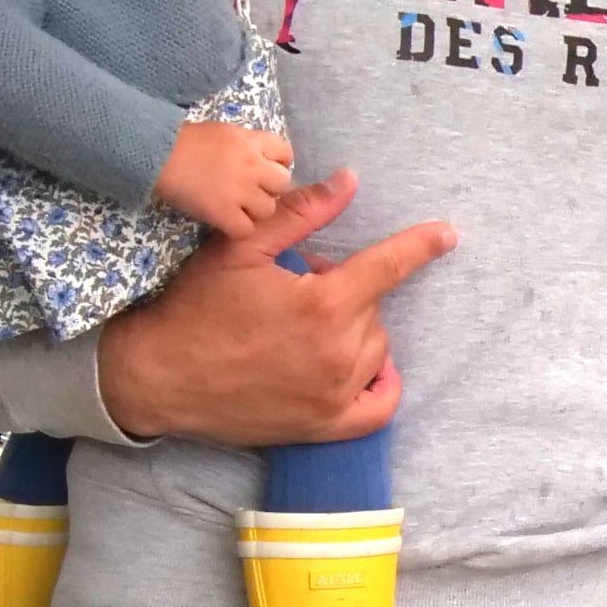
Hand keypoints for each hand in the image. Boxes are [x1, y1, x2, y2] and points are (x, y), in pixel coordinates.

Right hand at [93, 173, 449, 445]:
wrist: (159, 377)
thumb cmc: (196, 308)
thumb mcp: (240, 249)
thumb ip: (301, 214)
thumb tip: (350, 180)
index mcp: (323, 305)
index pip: (390, 267)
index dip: (421, 246)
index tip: (447, 234)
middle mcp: (338, 353)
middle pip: (373, 309)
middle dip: (343, 292)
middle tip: (294, 293)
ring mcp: (335, 395)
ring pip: (376, 349)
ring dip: (354, 332)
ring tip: (303, 328)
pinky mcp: (324, 426)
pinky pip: (380, 406)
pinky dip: (382, 384)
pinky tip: (366, 368)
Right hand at [150, 116, 299, 237]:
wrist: (157, 154)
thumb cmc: (184, 140)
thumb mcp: (223, 132)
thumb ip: (246, 145)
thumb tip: (259, 160)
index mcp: (251, 141)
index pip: (285, 153)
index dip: (278, 163)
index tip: (265, 169)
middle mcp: (252, 165)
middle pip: (281, 183)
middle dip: (269, 188)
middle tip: (251, 191)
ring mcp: (240, 191)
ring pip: (267, 210)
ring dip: (254, 211)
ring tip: (236, 207)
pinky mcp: (224, 213)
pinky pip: (246, 230)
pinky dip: (237, 229)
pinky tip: (226, 221)